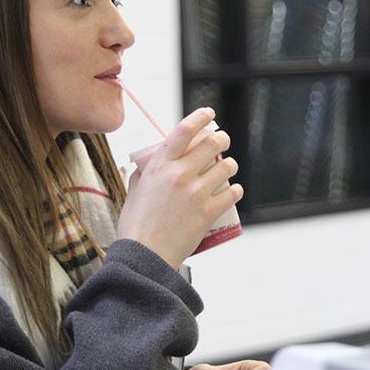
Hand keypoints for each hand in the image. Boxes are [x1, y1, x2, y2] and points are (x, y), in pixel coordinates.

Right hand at [116, 108, 242, 268]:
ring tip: (226, 169)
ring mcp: (196, 192)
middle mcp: (180, 174)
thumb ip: (145, 173)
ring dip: (229, 165)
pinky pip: (233, 192)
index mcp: (159, 166)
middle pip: (212, 144)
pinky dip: (235, 190)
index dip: (200, 117)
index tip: (209, 114)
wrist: (144, 255)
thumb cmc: (135, 224)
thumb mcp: (134, 190)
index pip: (184, 130)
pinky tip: (232, 191)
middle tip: (222, 142)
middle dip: (222, 139)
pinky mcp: (209, 212)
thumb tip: (151, 162)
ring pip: (226, 167)